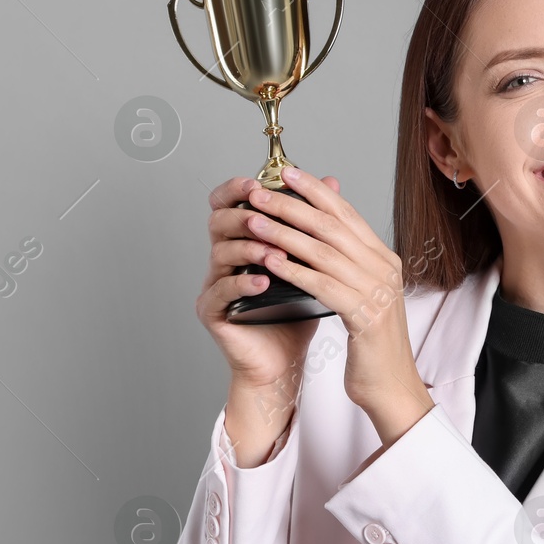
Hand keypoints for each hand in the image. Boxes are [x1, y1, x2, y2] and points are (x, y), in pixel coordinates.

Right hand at [196, 175, 326, 391]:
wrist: (284, 361)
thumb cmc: (294, 313)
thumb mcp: (311, 263)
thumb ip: (315, 223)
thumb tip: (332, 182)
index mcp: (243, 241)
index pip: (230, 204)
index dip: (237, 189)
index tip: (257, 183)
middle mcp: (224, 259)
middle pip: (218, 222)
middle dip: (243, 215)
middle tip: (263, 215)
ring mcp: (214, 284)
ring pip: (219, 253)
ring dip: (249, 249)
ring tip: (274, 253)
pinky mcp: (212, 311)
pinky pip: (220, 291)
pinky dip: (242, 284)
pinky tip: (263, 283)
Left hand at [243, 166, 427, 413]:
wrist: (392, 385)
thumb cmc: (372, 342)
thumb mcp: (361, 294)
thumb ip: (346, 262)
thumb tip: (322, 236)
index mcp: (383, 259)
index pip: (346, 214)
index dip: (315, 192)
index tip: (288, 174)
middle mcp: (383, 268)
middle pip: (331, 226)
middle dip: (292, 206)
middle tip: (260, 192)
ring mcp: (376, 291)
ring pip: (323, 252)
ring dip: (284, 234)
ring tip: (254, 221)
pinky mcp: (364, 316)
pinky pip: (322, 285)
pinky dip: (294, 270)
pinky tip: (270, 261)